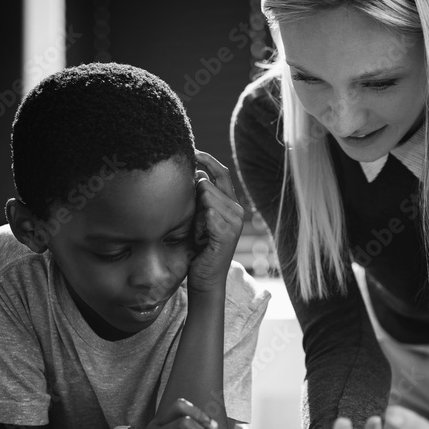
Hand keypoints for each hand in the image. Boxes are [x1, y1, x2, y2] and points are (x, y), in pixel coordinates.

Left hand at [188, 150, 243, 293]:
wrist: (205, 278)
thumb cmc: (199, 249)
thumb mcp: (199, 217)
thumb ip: (201, 197)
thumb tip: (196, 173)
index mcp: (231, 203)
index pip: (221, 172)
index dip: (207, 159)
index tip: (192, 150)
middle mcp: (237, 209)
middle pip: (207, 183)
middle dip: (194, 199)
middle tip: (195, 224)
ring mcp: (234, 221)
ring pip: (205, 196)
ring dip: (194, 215)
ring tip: (198, 233)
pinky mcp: (227, 233)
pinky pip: (207, 213)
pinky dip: (198, 225)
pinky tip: (200, 239)